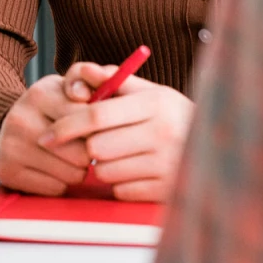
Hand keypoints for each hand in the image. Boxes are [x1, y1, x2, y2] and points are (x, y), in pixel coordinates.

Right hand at [0, 75, 93, 195]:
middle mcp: (20, 119)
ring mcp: (11, 147)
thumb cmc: (50, 107)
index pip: (88, 121)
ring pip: (71, 175)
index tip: (96, 128)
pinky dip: (61, 183)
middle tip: (83, 146)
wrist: (9, 124)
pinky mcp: (7, 172)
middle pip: (82, 153)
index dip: (98, 129)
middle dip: (90, 153)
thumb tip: (93, 88)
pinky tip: (54, 170)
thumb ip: (87, 80)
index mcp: (40, 94)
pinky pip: (55, 189)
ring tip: (69, 157)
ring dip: (78, 171)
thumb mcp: (66, 87)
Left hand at [38, 62, 193, 201]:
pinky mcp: (166, 191)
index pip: (97, 116)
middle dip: (88, 147)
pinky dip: (121, 183)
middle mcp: (163, 133)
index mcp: (154, 103)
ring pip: (105, 172)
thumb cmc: (170, 116)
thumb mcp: (148, 92)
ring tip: (123, 155)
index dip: (66, 126)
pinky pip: (121, 190)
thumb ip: (112, 80)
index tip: (47, 135)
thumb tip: (81, 71)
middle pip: (96, 148)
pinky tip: (136, 171)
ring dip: (103, 166)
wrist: (216, 147)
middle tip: (98, 143)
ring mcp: (166, 165)